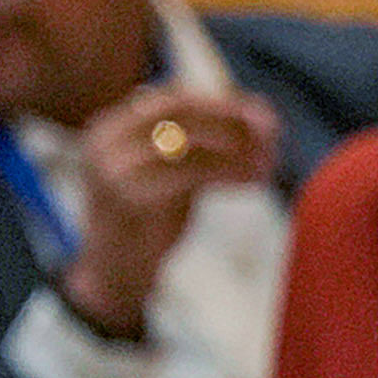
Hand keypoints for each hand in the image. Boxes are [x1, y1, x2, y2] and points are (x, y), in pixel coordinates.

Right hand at [57, 85, 279, 337]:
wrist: (113, 278)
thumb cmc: (147, 223)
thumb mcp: (169, 173)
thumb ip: (201, 145)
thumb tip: (259, 116)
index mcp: (111, 127)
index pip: (173, 99)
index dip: (221, 103)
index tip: (262, 114)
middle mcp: (106, 141)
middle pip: (180, 113)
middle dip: (231, 119)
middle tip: (272, 132)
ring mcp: (113, 169)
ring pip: (189, 144)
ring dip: (236, 150)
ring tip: (268, 162)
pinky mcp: (129, 199)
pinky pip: (190, 174)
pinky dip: (228, 173)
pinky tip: (255, 180)